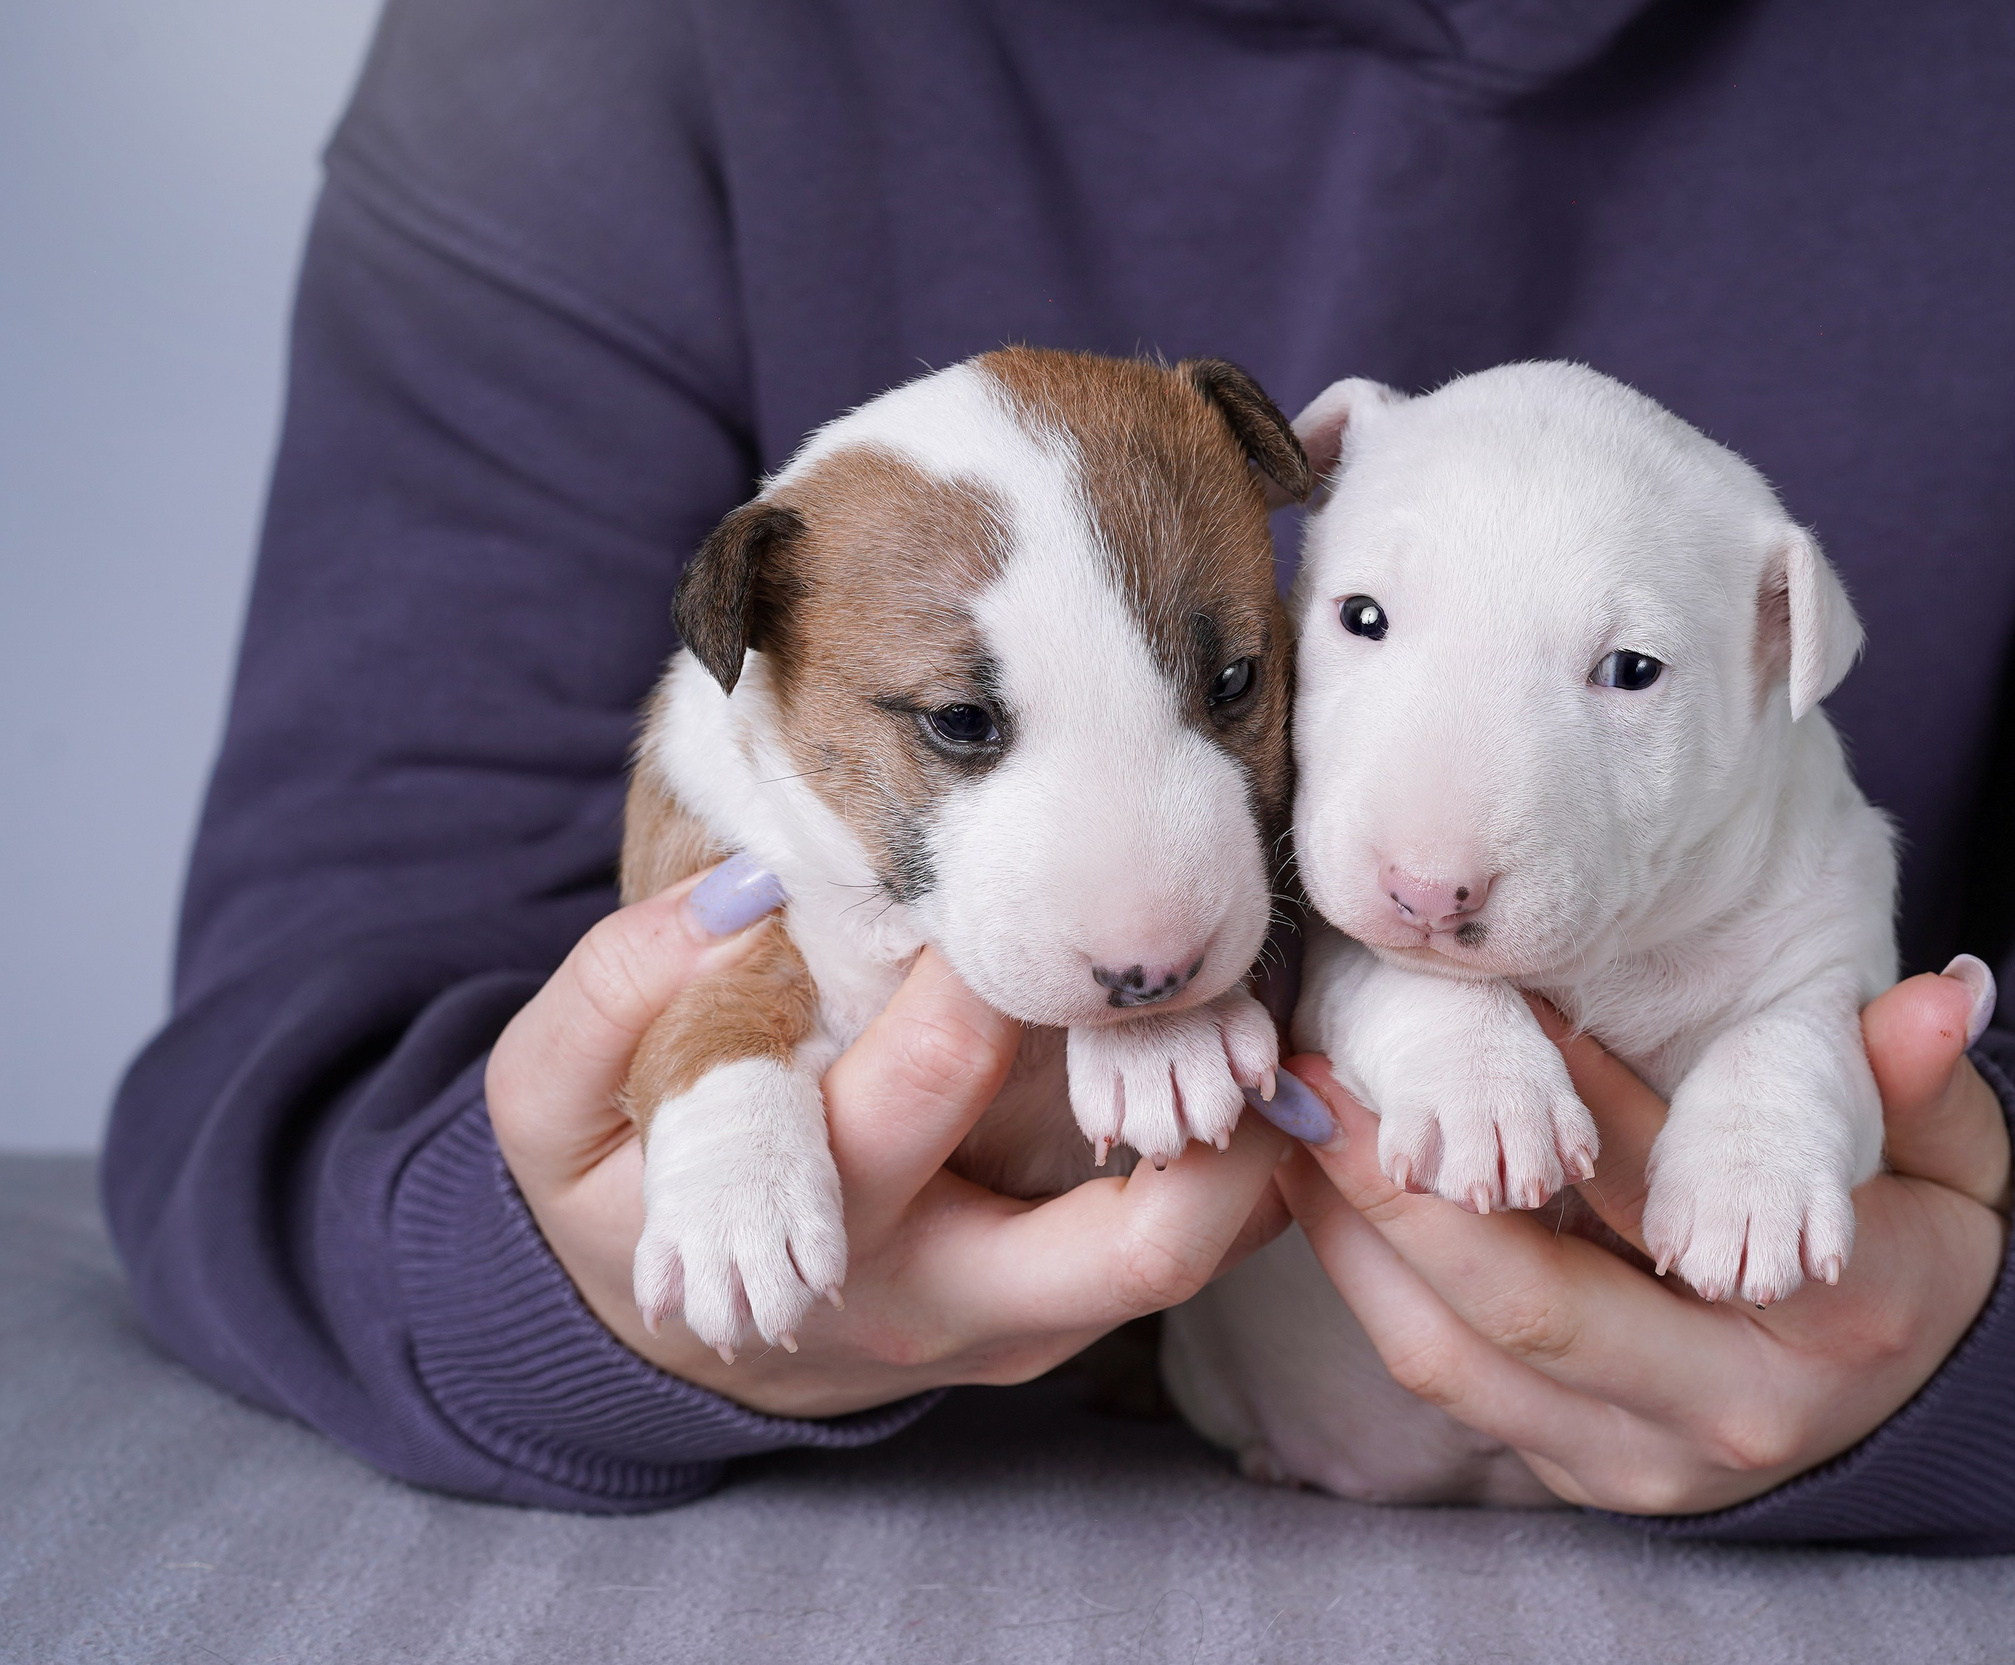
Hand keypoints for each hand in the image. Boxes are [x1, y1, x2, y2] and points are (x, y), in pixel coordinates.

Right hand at [486, 871, 1291, 1416]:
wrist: (669, 1315)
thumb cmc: (618, 1180)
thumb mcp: (549, 1099)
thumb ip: (612, 988)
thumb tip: (742, 891)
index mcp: (810, 1227)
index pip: (924, 1089)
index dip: (989, 977)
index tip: (1021, 881)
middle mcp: (936, 1296)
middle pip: (1125, 1237)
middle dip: (1184, 1087)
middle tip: (1209, 964)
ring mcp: (1016, 1324)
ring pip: (1181, 1259)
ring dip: (1251, 1149)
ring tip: (1274, 1023)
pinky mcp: (1061, 1320)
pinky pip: (1182, 1253)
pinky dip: (1238, 1169)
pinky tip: (1248, 1066)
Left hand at [1271, 967, 2008, 1512]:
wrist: (1937, 1395)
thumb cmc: (1925, 1236)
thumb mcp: (1951, 1158)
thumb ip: (1919, 1081)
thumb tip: (1950, 993)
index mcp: (1835, 1320)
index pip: (1672, 1197)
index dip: (1569, 1101)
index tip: (1482, 1007)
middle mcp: (1730, 1411)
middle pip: (1532, 1307)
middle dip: (1404, 1192)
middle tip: (1311, 1082)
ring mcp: (1645, 1460)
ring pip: (1461, 1361)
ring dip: (1359, 1241)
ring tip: (1288, 1127)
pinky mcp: (1584, 1472)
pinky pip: (1453, 1385)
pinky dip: (1379, 1287)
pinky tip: (1328, 1195)